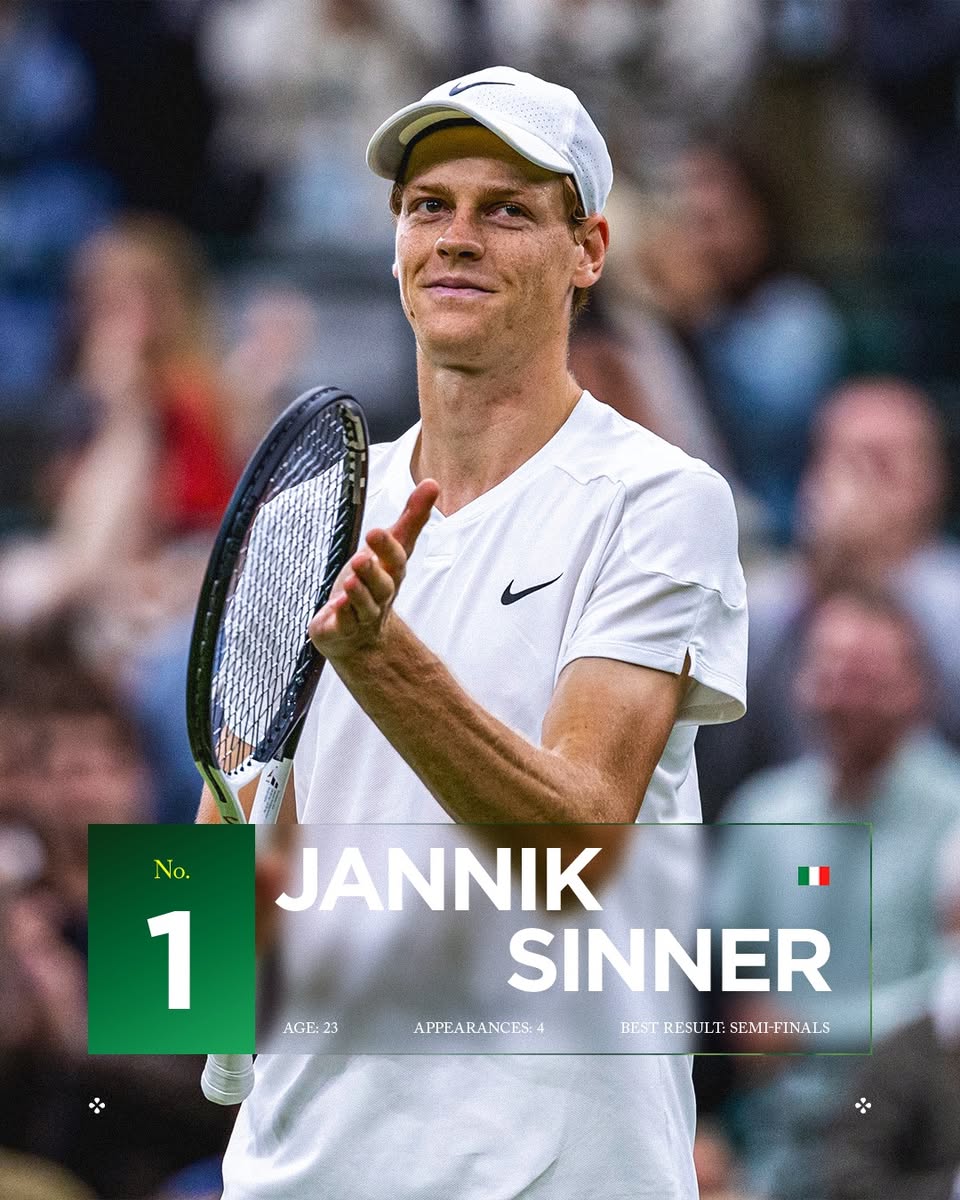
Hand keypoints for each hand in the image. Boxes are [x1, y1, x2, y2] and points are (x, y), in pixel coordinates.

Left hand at [308, 479, 437, 659]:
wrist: (359, 636)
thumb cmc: (373, 584)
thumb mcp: (390, 550)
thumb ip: (410, 519)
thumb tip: (433, 483)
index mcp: (392, 573)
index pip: (395, 558)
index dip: (387, 546)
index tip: (375, 531)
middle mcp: (381, 595)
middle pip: (382, 585)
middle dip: (373, 572)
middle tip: (362, 557)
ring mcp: (362, 615)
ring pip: (364, 605)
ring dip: (359, 593)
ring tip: (351, 579)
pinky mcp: (342, 630)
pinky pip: (344, 624)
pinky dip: (342, 615)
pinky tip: (336, 606)